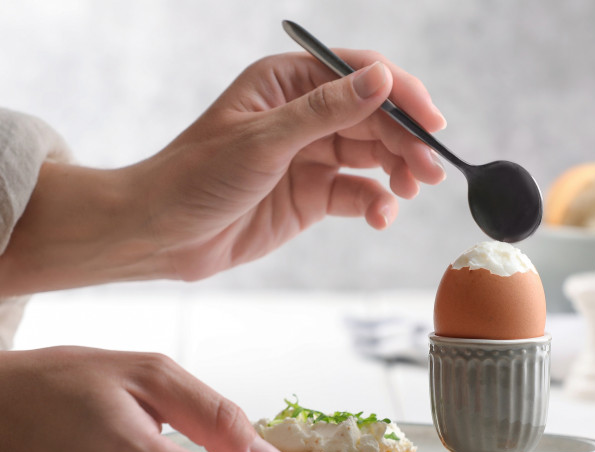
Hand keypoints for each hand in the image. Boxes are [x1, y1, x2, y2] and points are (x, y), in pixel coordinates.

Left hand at [0, 50, 444, 296]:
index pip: (358, 74)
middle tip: (431, 170)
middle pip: (372, 117)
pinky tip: (381, 216)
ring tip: (412, 190)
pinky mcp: (310, 196)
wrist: (163, 234)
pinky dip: (374, 204)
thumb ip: (326, 111)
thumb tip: (381, 79)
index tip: (430, 122)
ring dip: (397, 171)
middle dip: (404, 141)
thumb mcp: (265, 139)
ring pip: (371, 156)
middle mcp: (303, 114)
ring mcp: (308, 156)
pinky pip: (356, 194)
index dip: (399, 94)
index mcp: (287, 82)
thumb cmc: (197, 176)